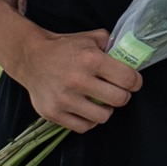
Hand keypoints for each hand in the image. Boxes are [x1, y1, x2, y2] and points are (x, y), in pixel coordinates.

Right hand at [9, 28, 142, 132]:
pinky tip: (86, 109)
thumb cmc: (64, 48)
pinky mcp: (53, 113)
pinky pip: (83, 127)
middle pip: (119, 100)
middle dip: (123, 96)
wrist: (30, 58)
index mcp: (90, 59)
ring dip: (105, 110)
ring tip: (100, 101)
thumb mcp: (90, 38)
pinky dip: (88, 120)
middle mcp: (78, 80)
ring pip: (102, 117)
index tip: (133, 82)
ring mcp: (64, 99)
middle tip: (117, 92)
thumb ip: (111, 44)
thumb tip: (129, 55)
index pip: (128, 79)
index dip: (135, 82)